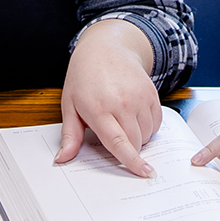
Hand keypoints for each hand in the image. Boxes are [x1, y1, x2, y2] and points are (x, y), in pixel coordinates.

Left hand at [56, 19, 162, 177]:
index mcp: (99, 109)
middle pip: (135, 142)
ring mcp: (139, 96)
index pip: (118, 142)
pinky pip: (156, 121)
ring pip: (147, 134)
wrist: (105, 48)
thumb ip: (70, 135)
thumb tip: (62, 159)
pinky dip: (148, 125)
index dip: (131, 161)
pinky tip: (134, 114)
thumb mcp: (70, 105)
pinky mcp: (151, 92)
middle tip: (114, 134)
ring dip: (138, 137)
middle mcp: (122, 103)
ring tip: (121, 121)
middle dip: (129, 149)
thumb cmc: (84, 77)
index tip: (143, 172)